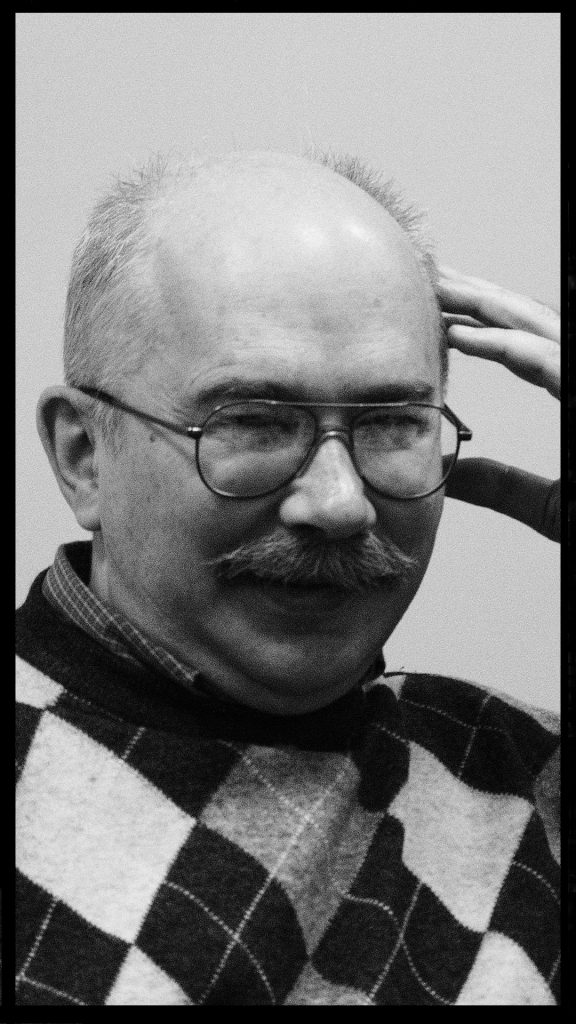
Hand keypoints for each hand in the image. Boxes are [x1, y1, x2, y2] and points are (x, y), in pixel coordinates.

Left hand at [438, 266, 558, 541]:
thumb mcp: (553, 506)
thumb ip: (505, 487)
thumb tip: (451, 476)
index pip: (528, 349)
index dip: (483, 328)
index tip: (438, 315)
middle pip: (531, 322)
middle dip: (478, 297)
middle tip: (428, 277)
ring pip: (537, 325)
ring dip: (482, 304)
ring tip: (434, 289)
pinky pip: (546, 358)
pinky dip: (499, 345)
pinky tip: (457, 335)